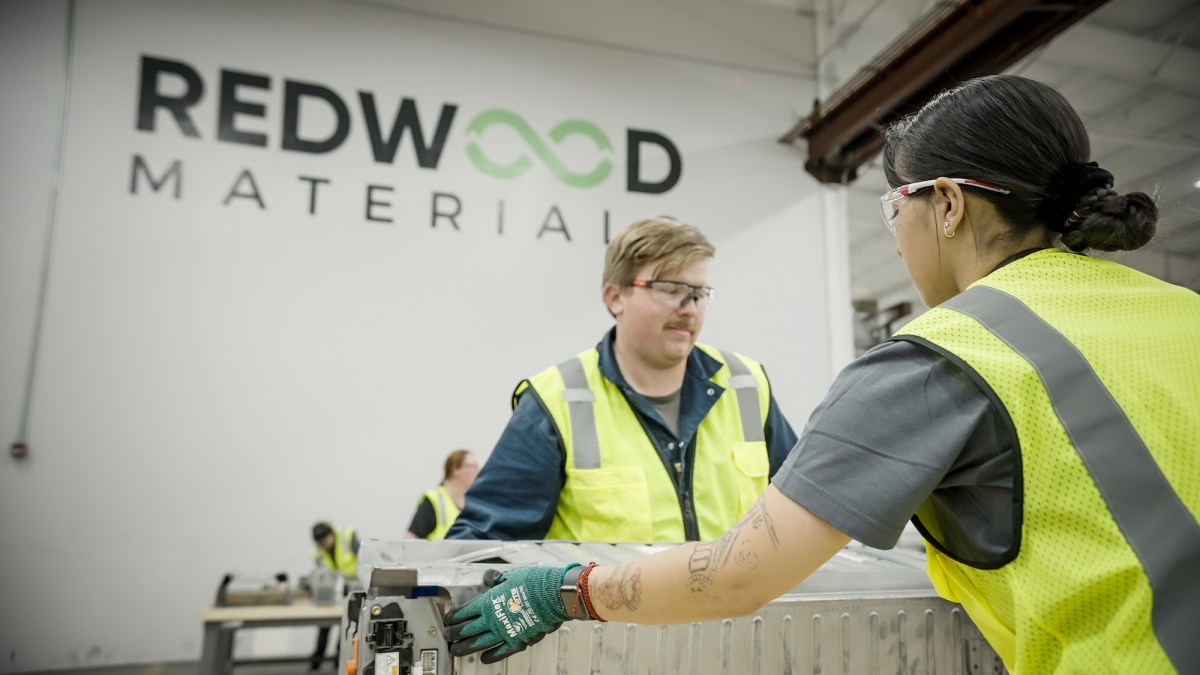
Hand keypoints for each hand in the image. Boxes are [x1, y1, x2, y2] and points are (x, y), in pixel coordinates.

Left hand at [444, 564, 576, 663]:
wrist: (553, 596)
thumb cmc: (534, 582)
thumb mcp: (511, 575)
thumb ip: (495, 579)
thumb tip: (488, 578)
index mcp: (489, 601)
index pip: (464, 612)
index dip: (453, 617)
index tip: (447, 620)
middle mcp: (493, 619)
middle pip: (467, 629)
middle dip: (454, 633)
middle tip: (447, 635)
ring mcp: (504, 632)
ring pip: (479, 643)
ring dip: (465, 648)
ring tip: (455, 651)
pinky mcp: (517, 641)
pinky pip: (500, 651)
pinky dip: (491, 656)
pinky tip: (483, 658)